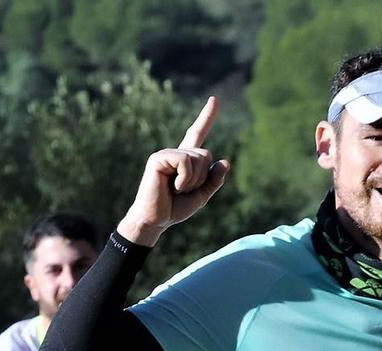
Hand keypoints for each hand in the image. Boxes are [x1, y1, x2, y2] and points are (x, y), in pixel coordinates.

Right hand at [117, 97, 231, 245]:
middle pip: (206, 155)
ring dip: (193, 181)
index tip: (214, 99)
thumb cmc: (174, 209)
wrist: (155, 220)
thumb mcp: (201, 196)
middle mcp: (176, 153)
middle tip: (183, 191)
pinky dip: (184, 179)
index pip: (197, 133)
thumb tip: (226, 161)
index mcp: (185, 159)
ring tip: (176, 190)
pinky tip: (172, 187)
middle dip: (201, 178)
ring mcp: (166, 154)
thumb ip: (214, 180)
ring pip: (198, 159)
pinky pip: (185, 162)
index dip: (207, 117)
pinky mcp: (158, 159)